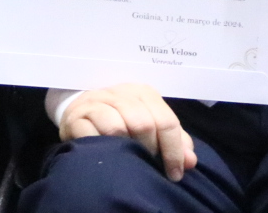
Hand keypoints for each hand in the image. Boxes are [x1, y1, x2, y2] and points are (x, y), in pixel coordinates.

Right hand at [60, 83, 197, 180]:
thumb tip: (191, 161)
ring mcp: (97, 102)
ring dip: (126, 149)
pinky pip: (90, 134)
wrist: (82, 108)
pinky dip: (102, 147)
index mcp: (143, 93)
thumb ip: (174, 141)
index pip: (166, 120)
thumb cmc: (123, 118)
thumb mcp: (151, 124)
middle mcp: (121, 93)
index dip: (173, 151)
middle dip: (150, 151)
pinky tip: (107, 156)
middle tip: (149, 167)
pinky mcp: (76, 116)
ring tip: (129, 161)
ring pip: (117, 127)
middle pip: (143, 123)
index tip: (175, 174)